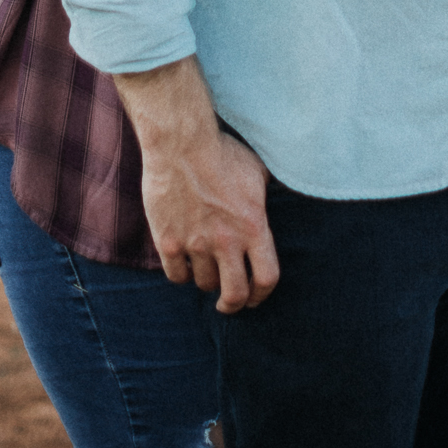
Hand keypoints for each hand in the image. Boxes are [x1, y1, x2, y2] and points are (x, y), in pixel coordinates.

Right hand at [115, 58, 279, 312]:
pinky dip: (182, 274)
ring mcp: (196, 244)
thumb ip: (266, 199)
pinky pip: (176, 276)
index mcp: (253, 226)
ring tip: (206, 270)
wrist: (180, 142)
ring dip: (207, 281)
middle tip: (229, 303)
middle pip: (234, 294)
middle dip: (233, 304)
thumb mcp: (257, 173)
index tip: (255, 297)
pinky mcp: (169, 241)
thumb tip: (279, 206)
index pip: (267, 278)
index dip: (262, 294)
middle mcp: (227, 241)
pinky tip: (184, 264)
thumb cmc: (222, 152)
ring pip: (204, 284)